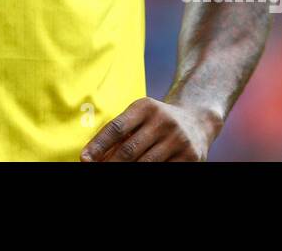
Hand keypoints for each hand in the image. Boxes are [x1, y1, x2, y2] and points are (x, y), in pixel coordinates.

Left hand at [80, 97, 220, 161]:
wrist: (198, 119)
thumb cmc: (158, 120)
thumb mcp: (141, 116)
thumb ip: (121, 132)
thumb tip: (94, 156)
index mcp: (146, 107)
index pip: (117, 128)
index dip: (98, 145)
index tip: (84, 158)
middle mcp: (163, 121)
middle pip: (129, 150)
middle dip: (110, 164)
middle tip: (97, 171)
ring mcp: (178, 140)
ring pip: (145, 165)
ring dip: (126, 171)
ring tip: (115, 173)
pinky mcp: (190, 158)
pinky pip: (163, 171)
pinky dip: (148, 174)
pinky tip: (137, 174)